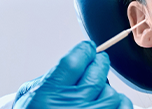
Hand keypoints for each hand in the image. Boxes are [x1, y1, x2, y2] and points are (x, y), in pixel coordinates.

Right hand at [14, 41, 131, 108]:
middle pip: (97, 72)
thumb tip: (71, 63)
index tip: (87, 49)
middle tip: (96, 64)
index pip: (75, 61)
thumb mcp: (28, 98)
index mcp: (50, 94)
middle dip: (98, 64)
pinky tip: (109, 103)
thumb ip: (48, 79)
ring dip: (106, 88)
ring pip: (112, 91)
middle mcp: (73, 105)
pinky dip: (120, 103)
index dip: (85, 50)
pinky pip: (124, 107)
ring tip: (97, 92)